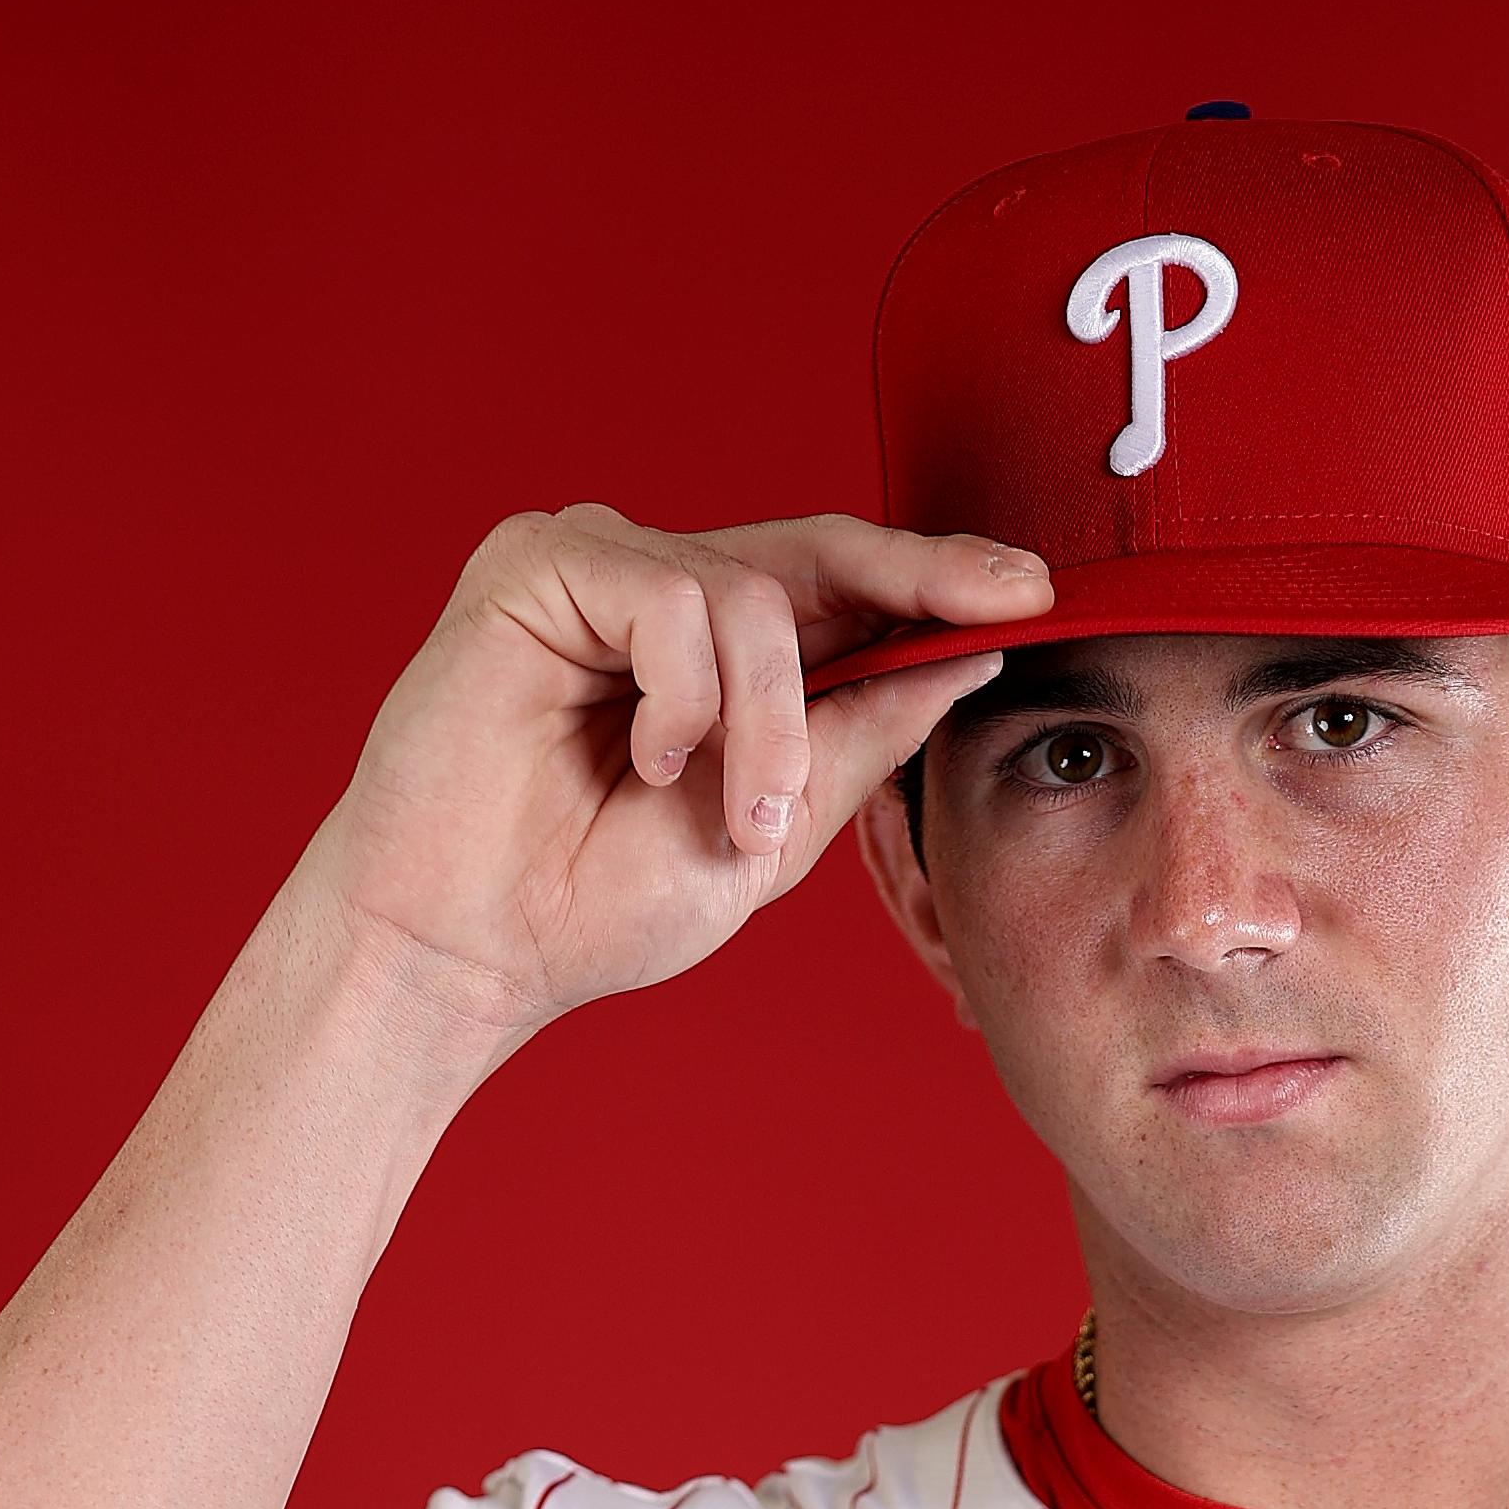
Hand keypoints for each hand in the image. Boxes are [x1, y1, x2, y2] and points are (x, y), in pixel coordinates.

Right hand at [294, 506, 1046, 1037]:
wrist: (469, 953)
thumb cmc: (593, 903)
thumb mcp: (774, 830)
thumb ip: (859, 736)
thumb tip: (969, 657)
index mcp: (720, 652)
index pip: (845, 586)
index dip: (940, 575)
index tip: (1039, 588)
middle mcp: (661, 589)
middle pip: (819, 555)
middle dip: (919, 584)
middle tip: (1007, 602)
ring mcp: (598, 568)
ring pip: (752, 593)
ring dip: (766, 721)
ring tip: (729, 813)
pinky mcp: (535, 563)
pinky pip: (669, 595)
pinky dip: (684, 696)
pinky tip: (644, 763)